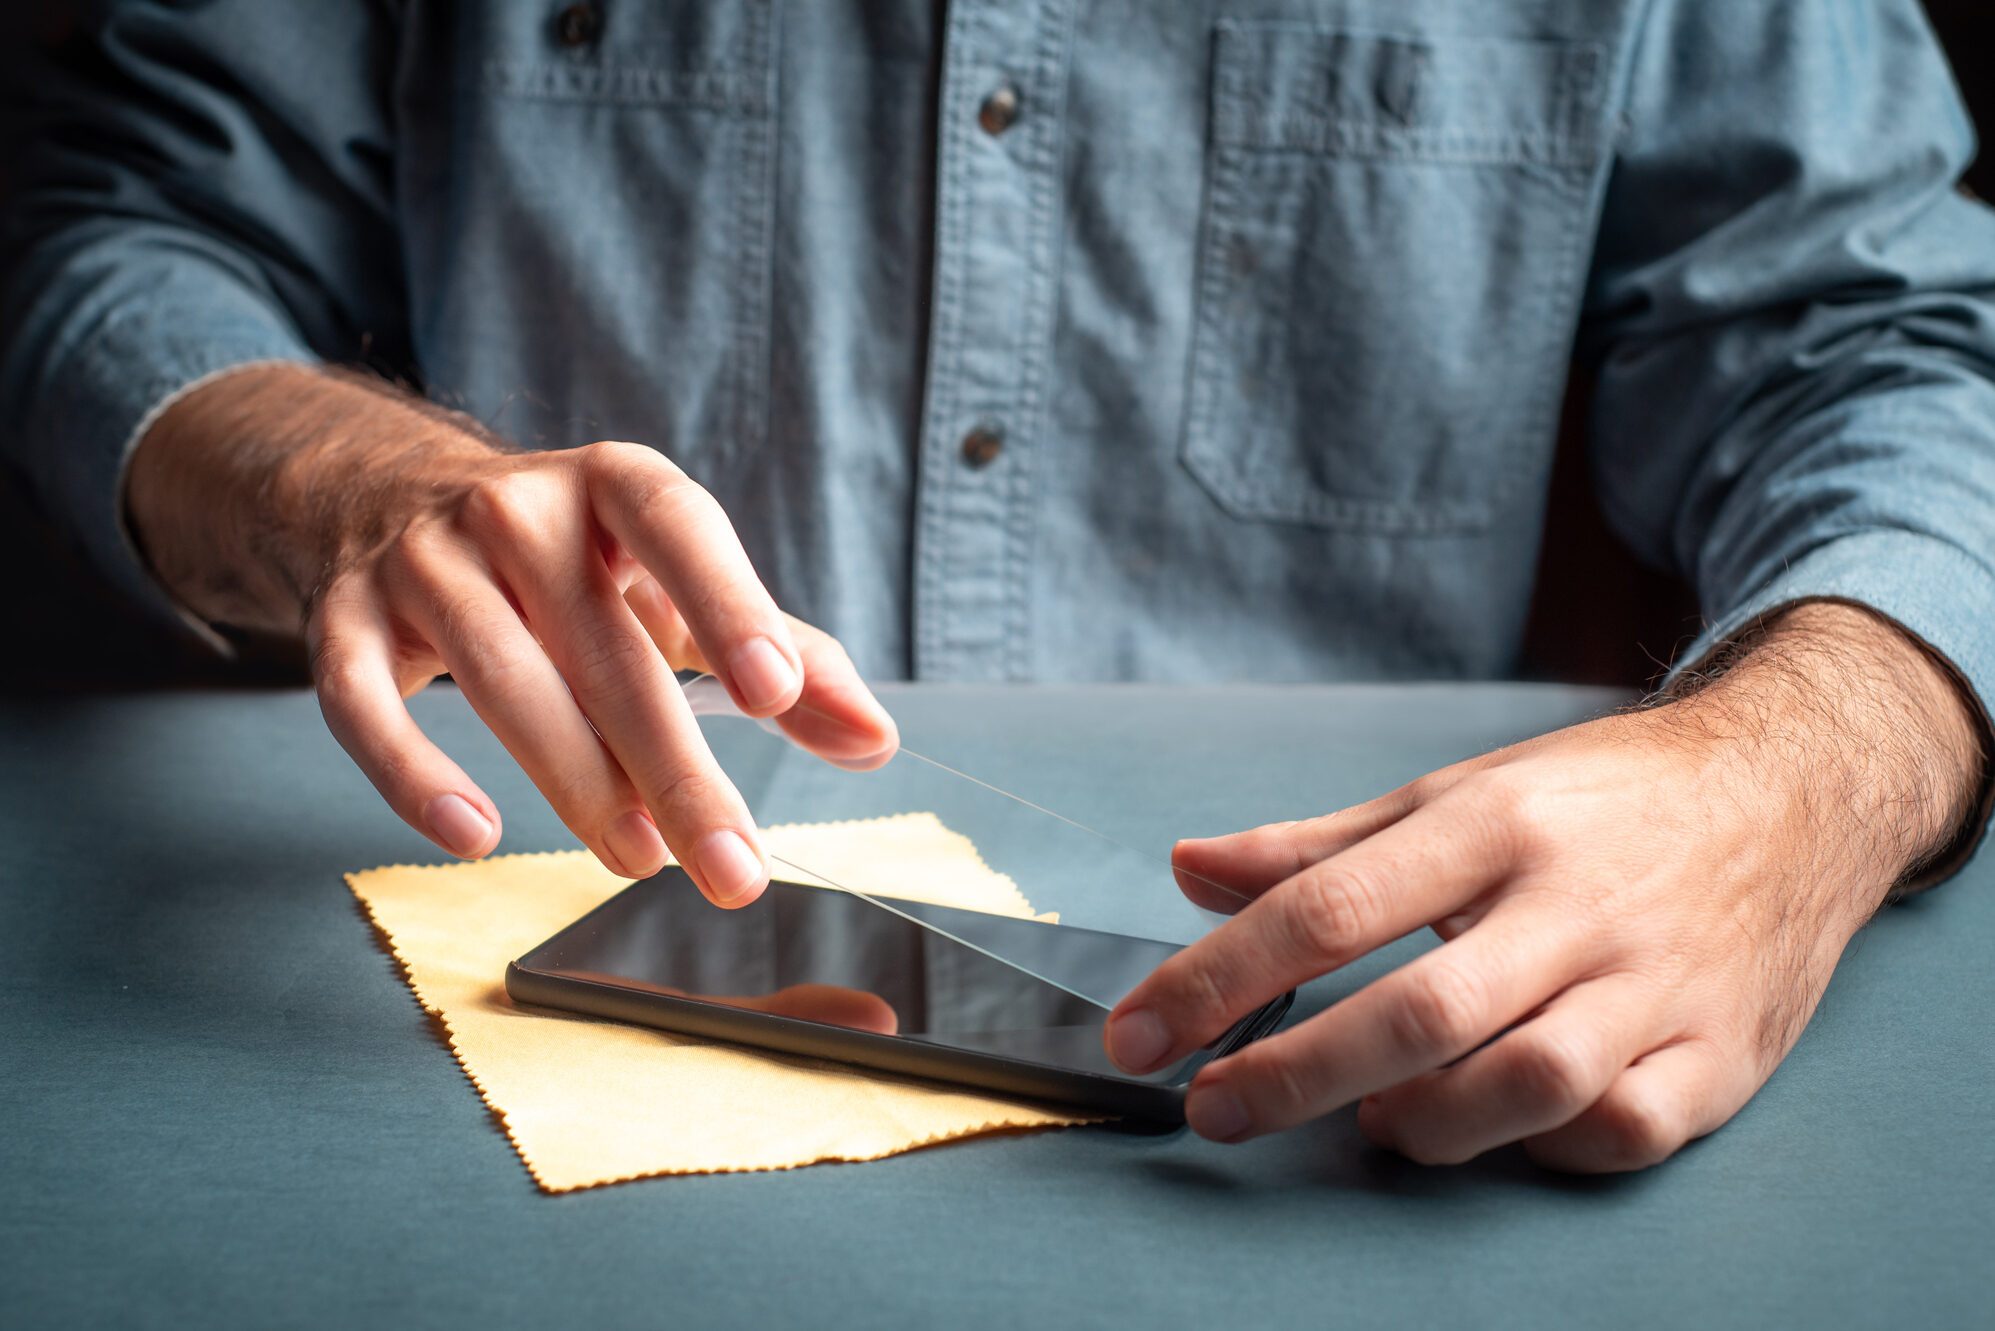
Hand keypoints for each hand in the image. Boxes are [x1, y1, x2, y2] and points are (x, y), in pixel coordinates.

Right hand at [129, 364, 895, 902]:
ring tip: (642, 859)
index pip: (677, 527)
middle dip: (674, 769)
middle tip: (732, 867)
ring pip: (499, 679)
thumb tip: (872, 739)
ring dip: (576, 781)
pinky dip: (414, 774)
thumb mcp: (673, 584)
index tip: (777, 692)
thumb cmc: (570, 559)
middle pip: (603, 647)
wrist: (381, 491)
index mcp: (611, 487)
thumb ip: (780, 655)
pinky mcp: (342, 617)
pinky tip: (474, 836)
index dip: (728, 603)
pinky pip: (364, 703)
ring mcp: (419, 559)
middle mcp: (514, 507)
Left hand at [1107, 604, 1983, 1170]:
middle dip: (1293, 1073)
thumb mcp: (1458, 793)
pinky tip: (1500, 1133)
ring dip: (1427, 1122)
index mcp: (1493, 825)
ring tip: (1371, 1121)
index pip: (1330, 906)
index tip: (1141, 1033)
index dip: (1219, 978)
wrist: (1793, 791)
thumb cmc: (1601, 800)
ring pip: (1528, 1082)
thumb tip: (1188, 868)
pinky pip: (1626, 1129)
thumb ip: (1319, 846)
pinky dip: (1548, 1148)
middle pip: (1417, 1010)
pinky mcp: (1718, 1051)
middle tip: (1213, 1106)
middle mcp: (1572, 903)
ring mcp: (1653, 981)